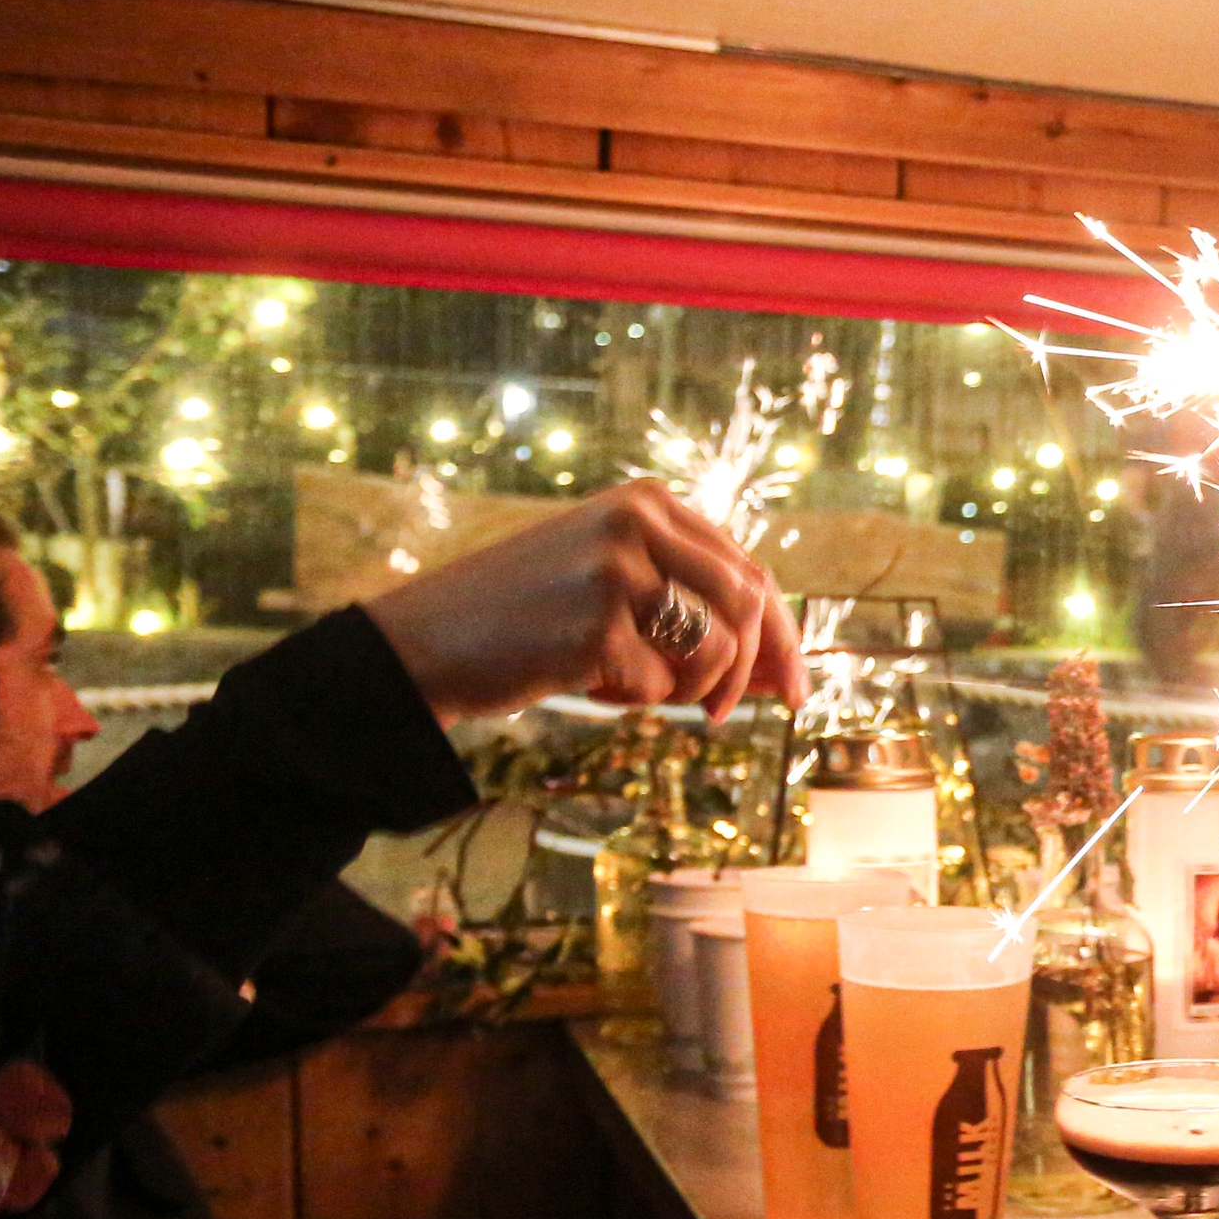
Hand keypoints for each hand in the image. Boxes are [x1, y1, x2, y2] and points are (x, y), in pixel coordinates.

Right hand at [363, 477, 802, 720]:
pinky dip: (631, 698)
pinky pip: (660, 685)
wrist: (425, 641)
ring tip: (625, 685)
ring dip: (687, 690)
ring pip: (716, 648)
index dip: (781, 636)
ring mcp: (617, 570)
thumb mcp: (614, 592)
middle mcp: (638, 521)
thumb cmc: (526, 619)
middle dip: (752, 670)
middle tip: (726, 717)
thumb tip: (781, 673)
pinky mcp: (597, 625)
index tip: (793, 690)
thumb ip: (692, 614)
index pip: (748, 569)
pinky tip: (579, 680)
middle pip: (749, 603)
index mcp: (647, 501)